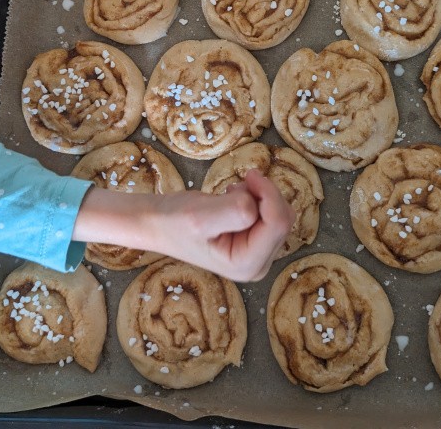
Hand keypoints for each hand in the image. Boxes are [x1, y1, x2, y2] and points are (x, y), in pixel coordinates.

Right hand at [72, 170, 294, 281]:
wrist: (157, 222)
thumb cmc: (174, 221)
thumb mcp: (200, 215)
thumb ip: (232, 211)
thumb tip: (255, 204)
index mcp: (246, 265)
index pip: (278, 223)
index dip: (269, 194)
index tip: (249, 174)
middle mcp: (258, 265)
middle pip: (283, 219)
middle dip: (263, 196)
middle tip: (234, 186)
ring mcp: (259, 254)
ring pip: (279, 213)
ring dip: (258, 197)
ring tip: (228, 195)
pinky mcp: (256, 242)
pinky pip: (271, 213)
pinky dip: (256, 199)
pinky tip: (232, 200)